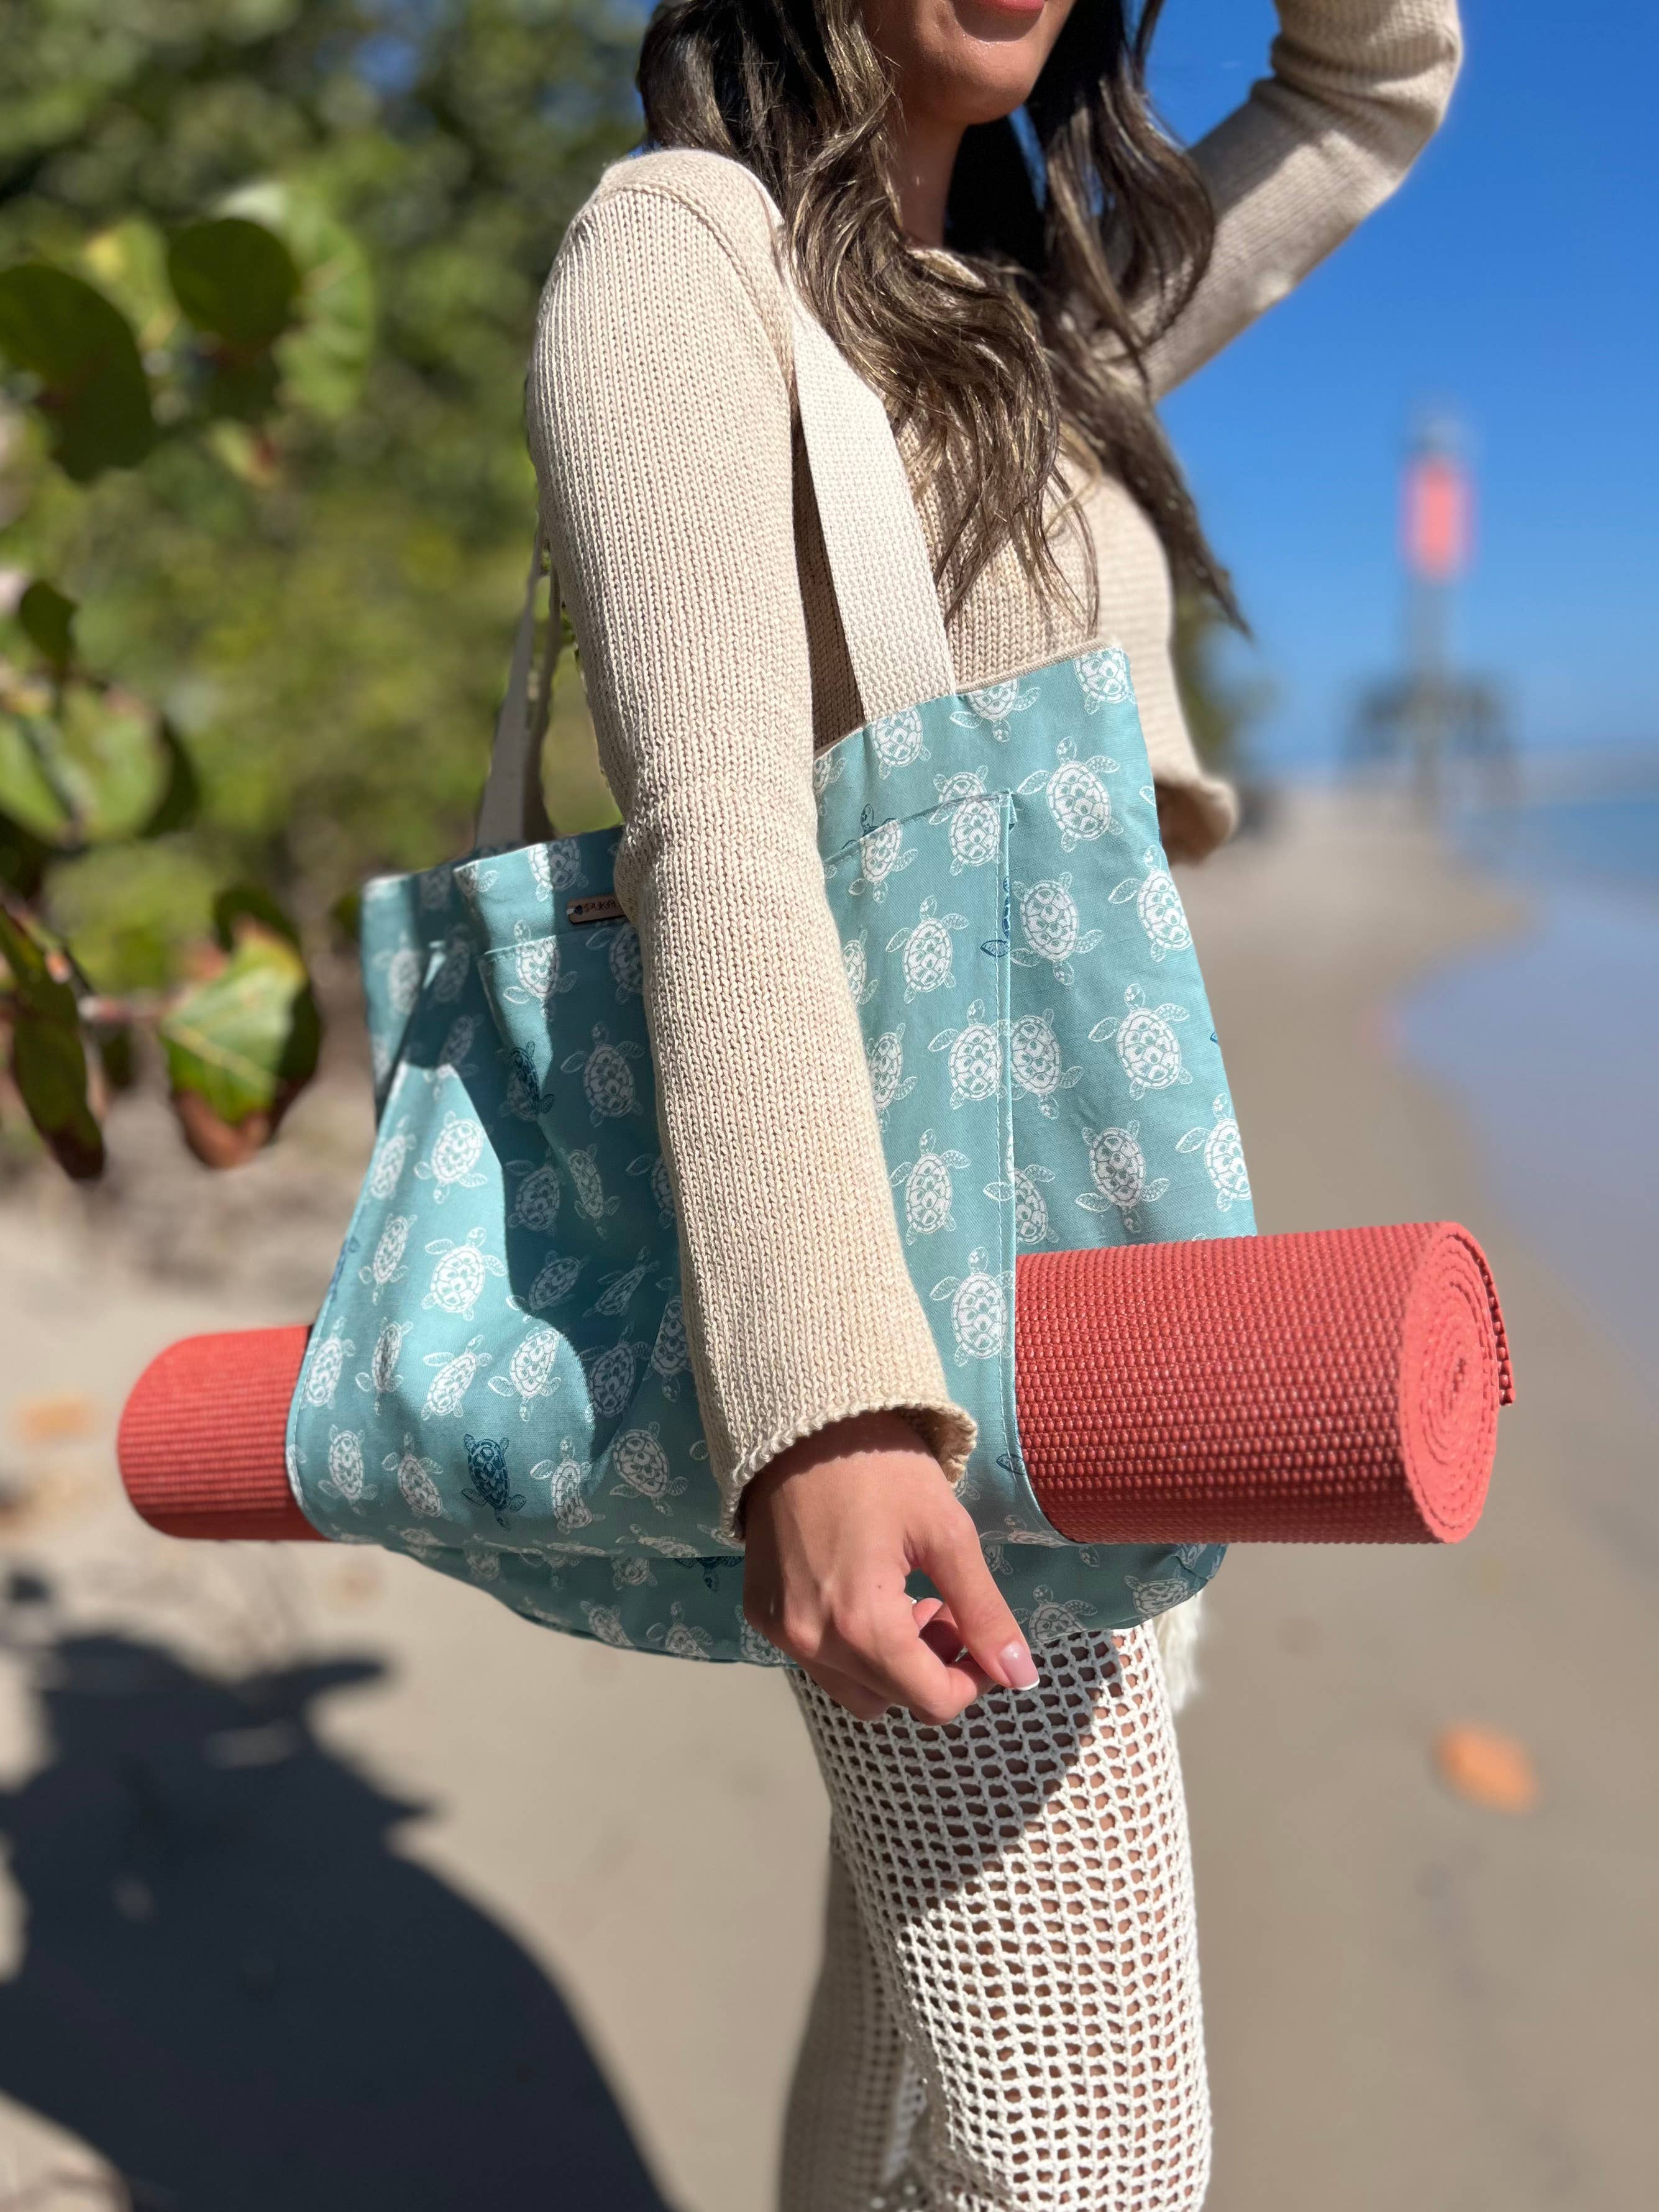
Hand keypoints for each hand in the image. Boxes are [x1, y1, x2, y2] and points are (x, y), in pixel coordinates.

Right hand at [741, 1411, 1039, 1722]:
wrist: (800, 1420)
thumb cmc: (882, 1466)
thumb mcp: (947, 1533)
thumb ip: (984, 1612)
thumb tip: (1021, 1678)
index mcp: (861, 1625)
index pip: (932, 1701)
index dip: (973, 1680)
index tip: (979, 1633)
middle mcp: (811, 1643)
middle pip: (893, 1699)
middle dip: (931, 1666)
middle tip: (942, 1603)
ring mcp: (778, 1631)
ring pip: (853, 1688)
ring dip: (891, 1663)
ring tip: (904, 1598)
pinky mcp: (760, 1613)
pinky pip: (816, 1658)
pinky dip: (850, 1643)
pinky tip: (863, 1589)